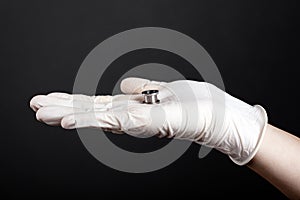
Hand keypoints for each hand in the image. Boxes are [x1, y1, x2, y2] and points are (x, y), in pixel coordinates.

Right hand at [30, 77, 266, 164]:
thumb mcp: (162, 90)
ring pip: (94, 116)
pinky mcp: (145, 121)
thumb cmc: (192, 103)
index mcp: (132, 107)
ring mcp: (136, 120)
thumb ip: (141, 89)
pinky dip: (88, 119)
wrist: (215, 115)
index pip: (96, 104)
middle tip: (33, 105)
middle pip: (90, 110)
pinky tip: (68, 119)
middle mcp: (130, 115)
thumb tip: (123, 86)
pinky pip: (113, 120)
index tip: (50, 98)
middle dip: (60, 107)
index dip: (72, 101)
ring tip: (39, 111)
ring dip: (65, 114)